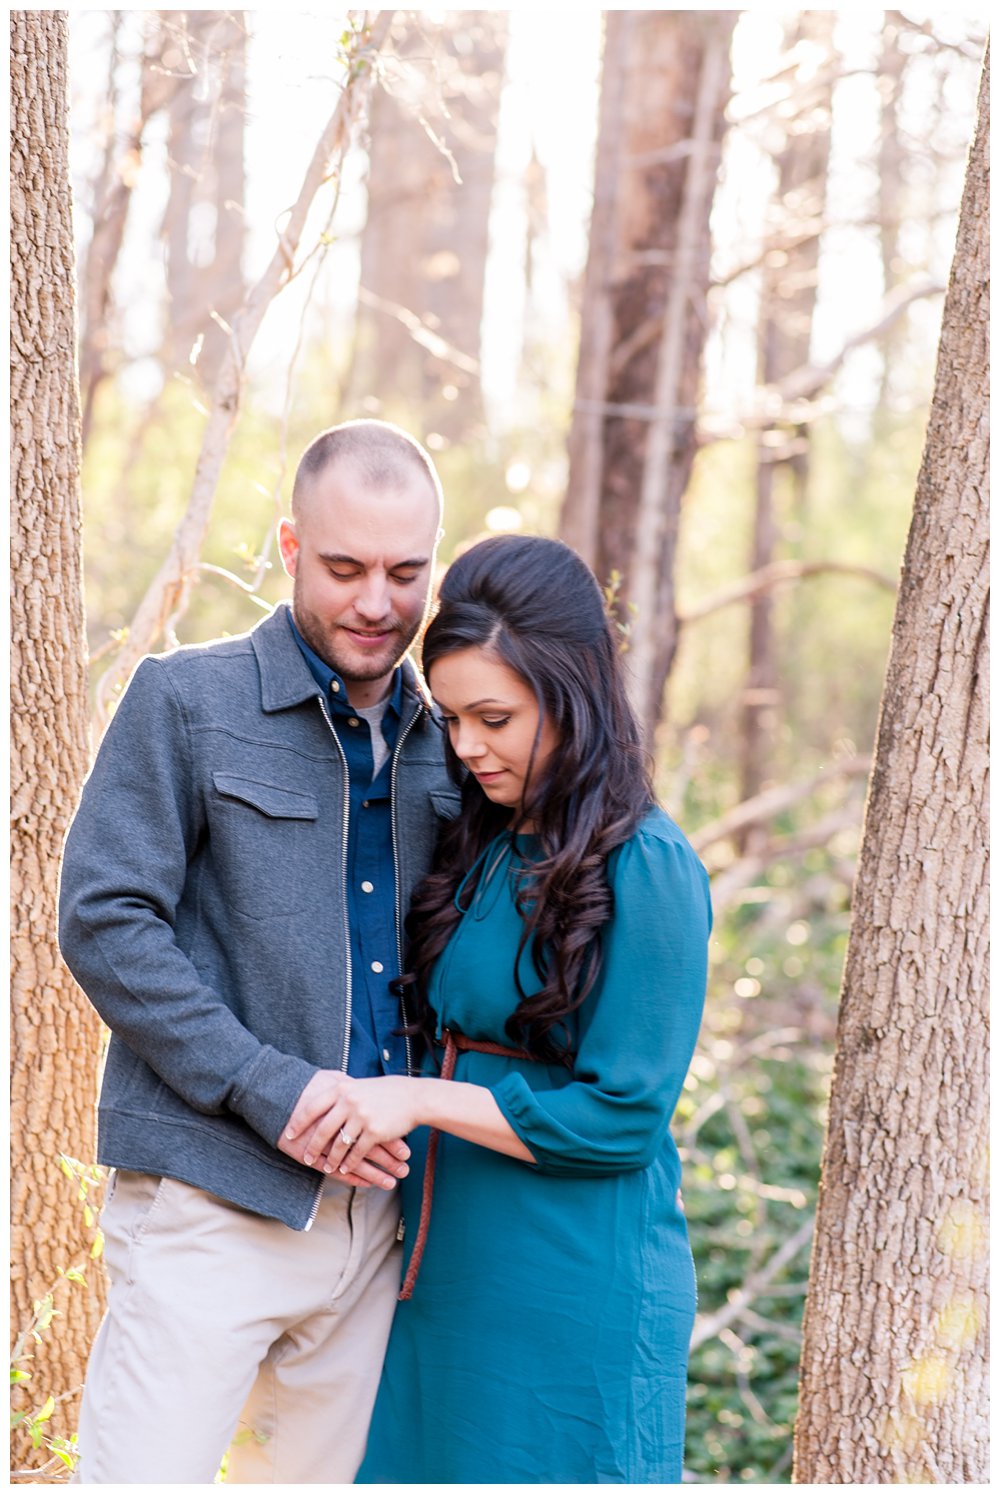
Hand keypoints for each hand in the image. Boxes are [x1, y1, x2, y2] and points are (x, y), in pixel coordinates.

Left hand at [307, 1076, 422, 1178]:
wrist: (413, 1098)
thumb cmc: (386, 1091)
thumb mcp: (360, 1085)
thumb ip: (341, 1092)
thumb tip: (319, 1096)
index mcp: (342, 1089)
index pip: (313, 1107)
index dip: (299, 1122)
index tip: (289, 1133)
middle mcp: (349, 1101)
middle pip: (323, 1129)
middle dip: (312, 1147)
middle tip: (305, 1157)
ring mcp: (361, 1117)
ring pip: (339, 1144)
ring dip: (331, 1159)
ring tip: (326, 1167)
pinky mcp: (374, 1132)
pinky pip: (356, 1152)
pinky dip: (349, 1163)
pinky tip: (344, 1169)